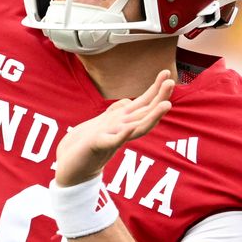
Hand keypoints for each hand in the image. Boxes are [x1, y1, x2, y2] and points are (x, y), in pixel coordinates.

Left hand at [53, 71, 174, 185]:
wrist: (70, 168)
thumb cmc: (86, 146)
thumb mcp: (102, 123)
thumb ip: (117, 113)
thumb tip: (128, 102)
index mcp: (123, 122)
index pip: (143, 104)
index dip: (155, 89)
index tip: (166, 73)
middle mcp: (122, 130)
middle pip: (145, 113)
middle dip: (159, 98)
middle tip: (171, 82)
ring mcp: (112, 138)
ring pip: (136, 127)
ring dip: (151, 117)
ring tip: (166, 105)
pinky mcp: (98, 146)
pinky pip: (113, 141)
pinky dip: (122, 135)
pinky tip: (130, 128)